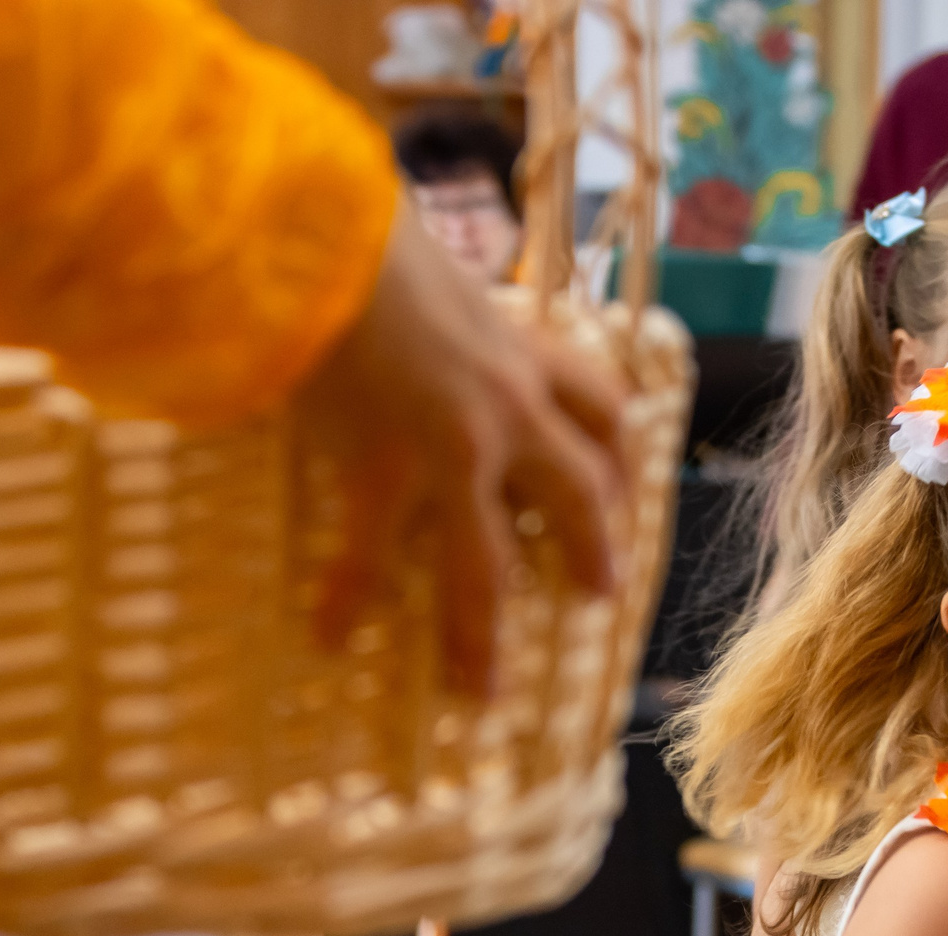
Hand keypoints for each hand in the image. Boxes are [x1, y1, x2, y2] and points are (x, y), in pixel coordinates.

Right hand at [303, 213, 626, 695]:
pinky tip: (327, 636)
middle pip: (574, 493)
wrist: (325, 238)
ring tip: (479, 686)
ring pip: (484, 561)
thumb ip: (442, 310)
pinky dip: (347, 599)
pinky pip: (369, 556)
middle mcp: (508, 406)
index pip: (600, 406)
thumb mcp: (431, 272)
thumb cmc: (363, 237)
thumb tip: (412, 302)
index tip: (622, 489)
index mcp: (522, 350)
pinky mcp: (384, 471)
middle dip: (591, 548)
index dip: (617, 456)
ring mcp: (454, 448)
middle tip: (600, 594)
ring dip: (481, 629)